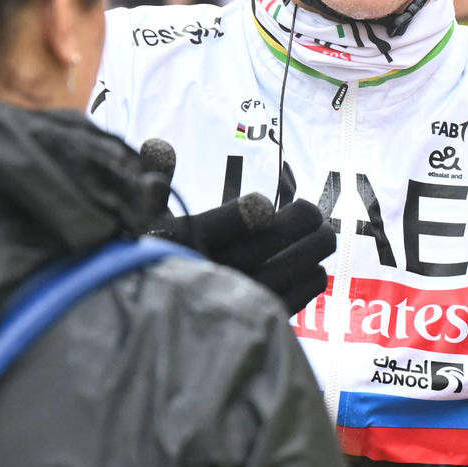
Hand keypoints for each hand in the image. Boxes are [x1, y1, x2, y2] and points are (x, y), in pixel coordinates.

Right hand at [138, 139, 336, 313]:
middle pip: (262, 245)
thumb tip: (158, 144)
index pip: (216, 226)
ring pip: (282, 273)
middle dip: (296, 224)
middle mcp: (208, 271)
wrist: (154, 319)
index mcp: (180, 242)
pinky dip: (308, 286)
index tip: (265, 201)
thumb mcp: (143, 223)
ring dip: (310, 251)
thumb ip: (154, 184)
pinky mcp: (249, 322)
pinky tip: (316, 270)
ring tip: (324, 235)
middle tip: (314, 211)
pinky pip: (288, 303)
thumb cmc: (149, 261)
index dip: (245, 213)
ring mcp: (231, 300)